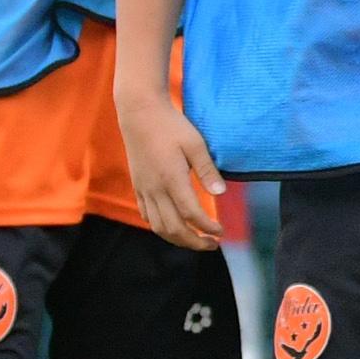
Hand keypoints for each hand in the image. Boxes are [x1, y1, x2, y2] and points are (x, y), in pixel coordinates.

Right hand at [120, 93, 224, 250]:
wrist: (139, 113)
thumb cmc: (171, 125)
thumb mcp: (195, 143)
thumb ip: (207, 170)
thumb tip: (221, 193)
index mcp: (172, 179)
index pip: (191, 214)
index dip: (207, 227)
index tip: (222, 232)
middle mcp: (155, 189)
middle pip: (173, 228)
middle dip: (194, 242)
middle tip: (212, 245)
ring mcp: (144, 189)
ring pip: (158, 226)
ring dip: (177, 239)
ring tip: (196, 241)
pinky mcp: (138, 186)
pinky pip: (147, 215)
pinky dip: (161, 227)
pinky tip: (173, 227)